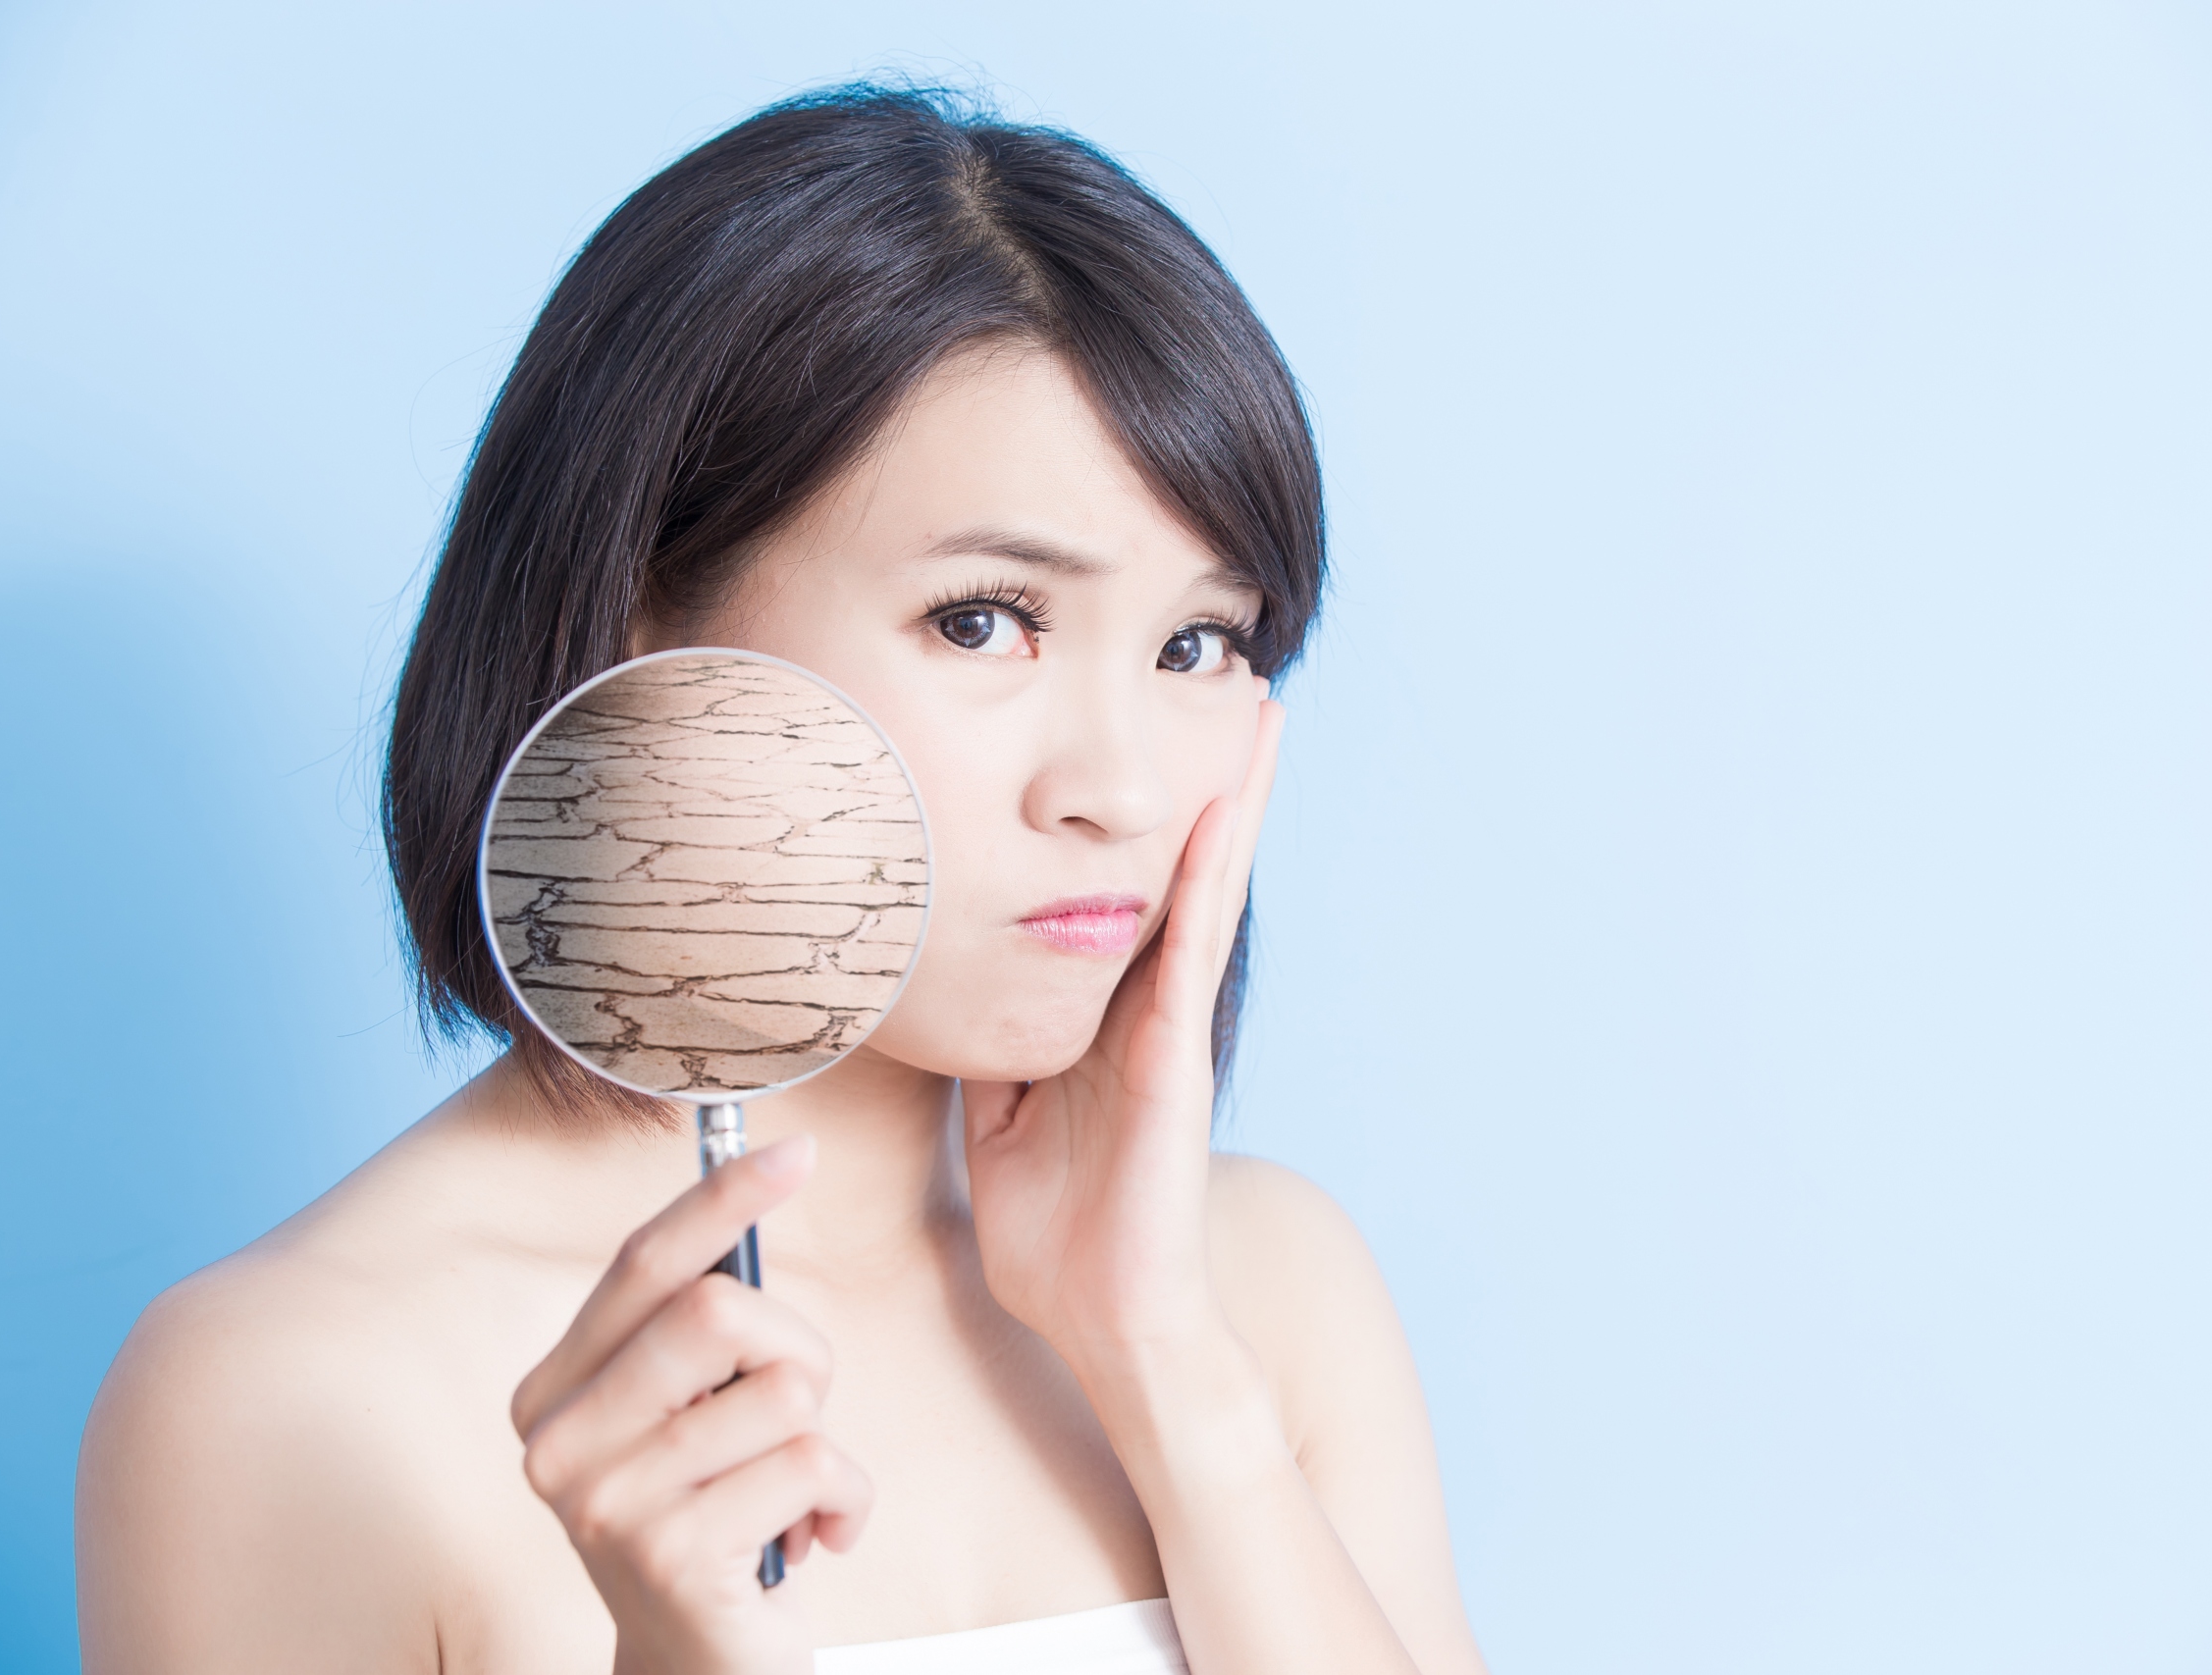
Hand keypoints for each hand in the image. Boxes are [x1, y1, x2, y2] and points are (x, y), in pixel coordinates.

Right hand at [511, 1137, 871, 1674]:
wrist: (700, 1668)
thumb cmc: (715, 1515)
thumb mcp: (693, 1412)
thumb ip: (701, 1324)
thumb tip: (761, 1178)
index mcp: (553, 1388)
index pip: (642, 1262)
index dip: (722, 1198)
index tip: (797, 1150)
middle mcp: (558, 1441)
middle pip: (719, 1312)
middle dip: (797, 1347)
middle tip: (799, 1410)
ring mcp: (607, 1502)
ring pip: (783, 1392)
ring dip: (823, 1439)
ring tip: (788, 1493)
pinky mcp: (671, 1556)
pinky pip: (814, 1464)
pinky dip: (846, 1501)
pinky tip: (811, 1540)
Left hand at [962, 697, 1284, 1376]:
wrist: (1103, 1319)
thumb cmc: (1056, 1232)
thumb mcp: (999, 1115)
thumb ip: (995, 1042)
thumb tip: (950, 982)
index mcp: (1105, 1016)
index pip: (1126, 893)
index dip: (1147, 815)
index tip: (1156, 732)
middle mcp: (1147, 1008)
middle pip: (1182, 868)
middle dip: (1214, 778)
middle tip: (1238, 684)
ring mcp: (1169, 1029)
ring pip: (1203, 889)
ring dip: (1234, 799)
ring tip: (1261, 715)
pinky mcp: (1175, 1060)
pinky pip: (1188, 951)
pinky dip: (1207, 880)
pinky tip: (1222, 816)